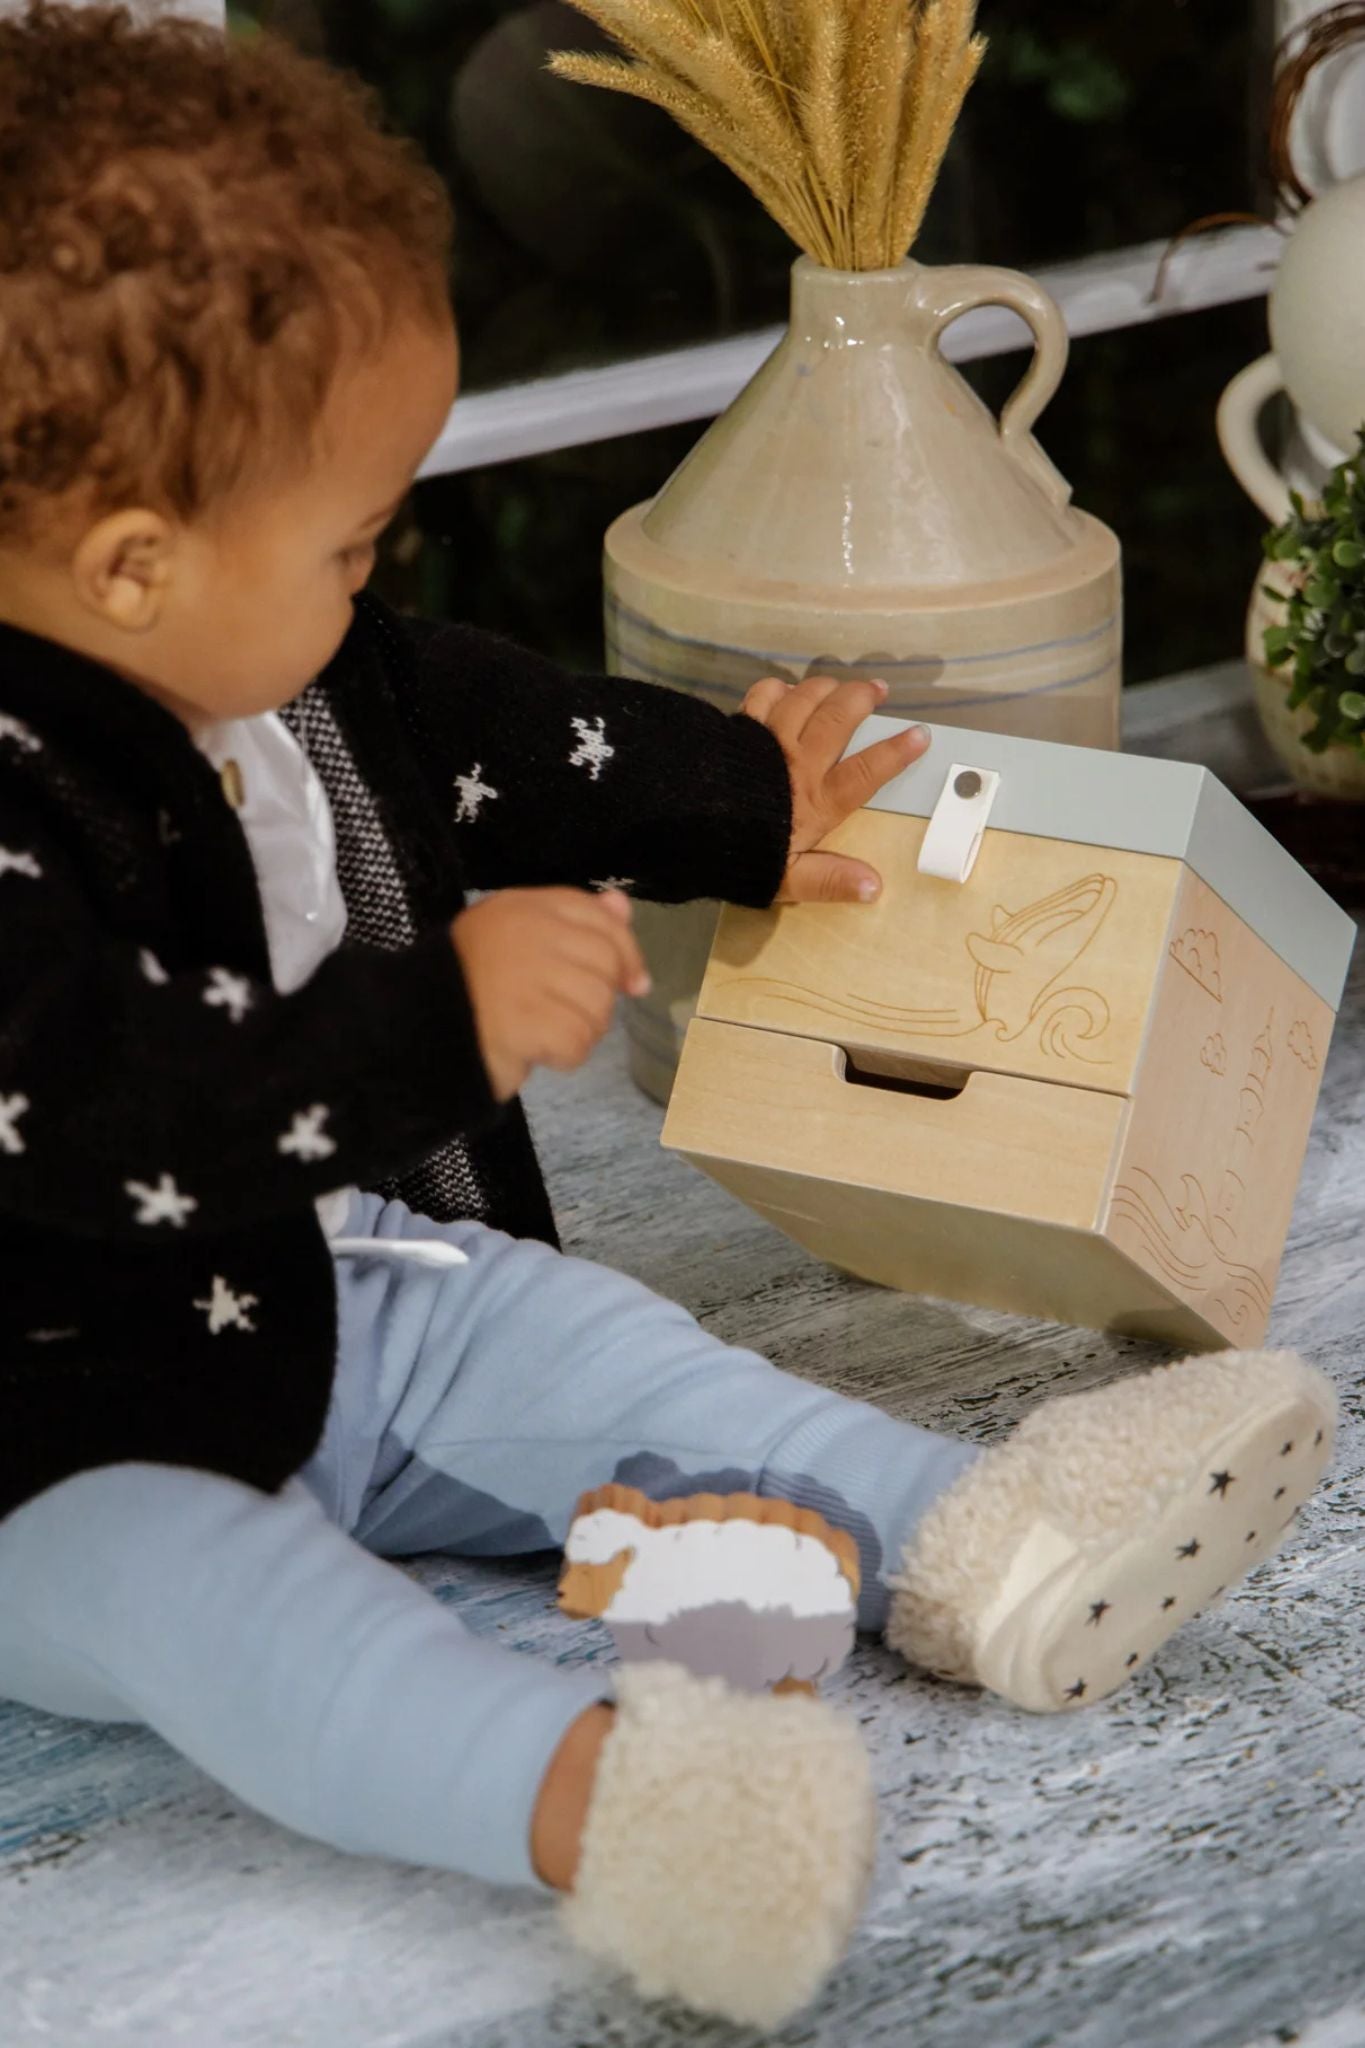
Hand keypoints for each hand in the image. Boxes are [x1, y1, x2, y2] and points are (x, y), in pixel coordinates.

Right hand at [452, 888, 649, 1100]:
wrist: (414, 1028)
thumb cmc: (470, 985)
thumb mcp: (521, 939)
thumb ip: (575, 921)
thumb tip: (623, 905)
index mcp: (524, 907)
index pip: (600, 919)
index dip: (625, 953)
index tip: (632, 983)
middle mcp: (527, 932)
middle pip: (605, 966)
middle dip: (597, 1000)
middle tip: (564, 1015)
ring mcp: (525, 975)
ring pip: (597, 1007)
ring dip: (580, 1031)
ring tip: (544, 1033)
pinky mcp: (523, 1020)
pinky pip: (576, 1041)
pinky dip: (565, 1056)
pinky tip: (538, 1052)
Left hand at [741, 676, 930, 904]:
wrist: (680, 828)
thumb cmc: (736, 856)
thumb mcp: (785, 881)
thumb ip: (829, 880)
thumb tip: (873, 886)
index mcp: (816, 801)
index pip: (866, 772)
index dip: (896, 752)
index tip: (920, 735)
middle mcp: (798, 762)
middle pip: (838, 718)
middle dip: (862, 699)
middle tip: (878, 689)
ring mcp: (767, 739)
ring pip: (805, 699)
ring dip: (827, 687)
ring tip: (840, 684)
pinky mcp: (739, 727)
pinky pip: (764, 695)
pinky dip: (779, 688)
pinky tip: (785, 691)